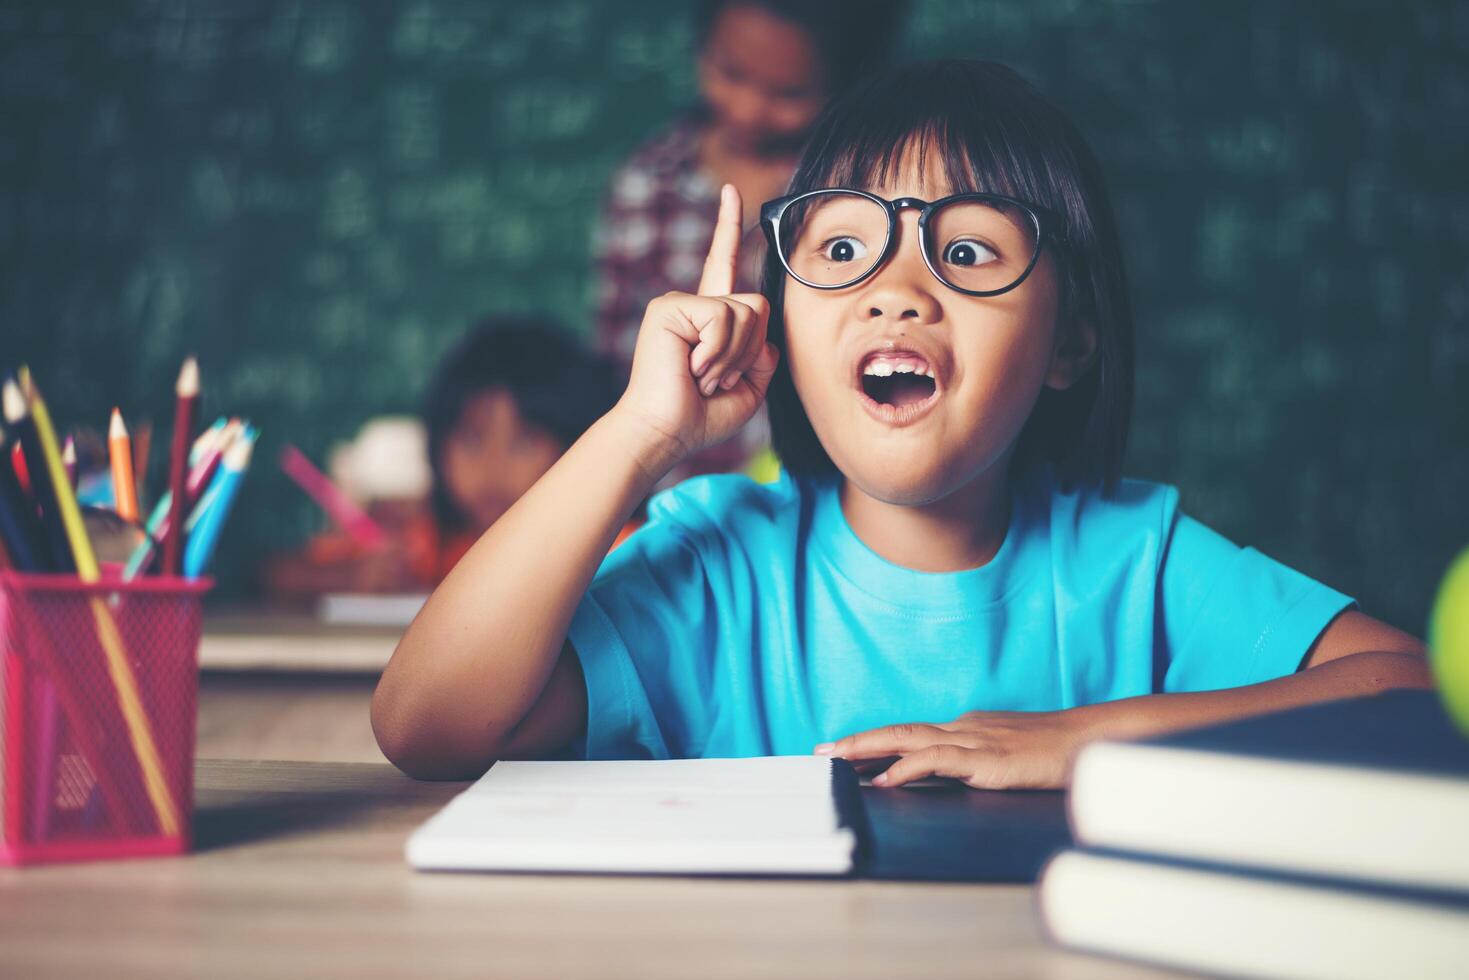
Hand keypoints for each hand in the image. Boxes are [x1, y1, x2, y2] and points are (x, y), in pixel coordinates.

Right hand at [612, 184, 779, 471]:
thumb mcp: (749, 386)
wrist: (666, 432)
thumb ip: (764, 354)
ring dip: (733, 356)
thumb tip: (766, 337)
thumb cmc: (702, 417)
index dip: (729, 227)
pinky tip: (693, 369)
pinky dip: (717, 352)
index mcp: (710, 318)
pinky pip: (722, 318)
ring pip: (745, 313)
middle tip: (715, 379)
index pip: (724, 265)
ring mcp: (679, 303)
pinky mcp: (670, 308)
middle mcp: (694, 304)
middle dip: (749, 349)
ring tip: (703, 377)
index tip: (731, 192)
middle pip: (758, 304)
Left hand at [815, 709, 1097, 789]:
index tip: (843, 753)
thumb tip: (945, 778)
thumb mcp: (1006, 758)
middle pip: (899, 730)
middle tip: (821, 752)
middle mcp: (962, 727)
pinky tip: (886, 779)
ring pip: (908, 738)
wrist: (1090, 741)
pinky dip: (908, 767)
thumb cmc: (1054, 754)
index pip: (910, 734)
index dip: (874, 742)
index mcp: (966, 728)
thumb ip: (975, 764)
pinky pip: (937, 759)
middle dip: (857, 741)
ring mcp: (972, 739)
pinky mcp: (985, 757)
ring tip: (837, 759)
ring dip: (868, 747)